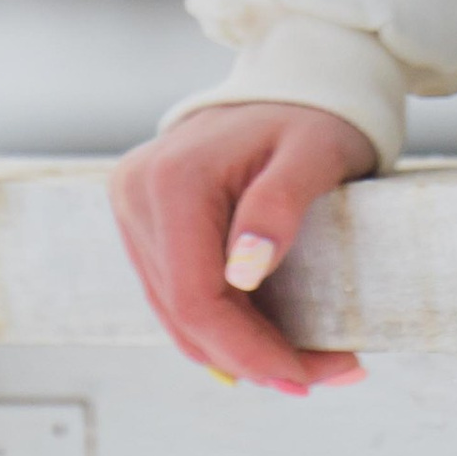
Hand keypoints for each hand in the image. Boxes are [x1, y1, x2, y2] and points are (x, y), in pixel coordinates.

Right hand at [110, 101, 375, 394]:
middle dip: (252, 358)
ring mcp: (133, 206)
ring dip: (236, 349)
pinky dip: (219, 322)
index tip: (307, 377)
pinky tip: (264, 336)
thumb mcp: (314, 153)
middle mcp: (138, 194)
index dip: (247, 350)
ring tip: (303, 365)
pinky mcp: (141, 217)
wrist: (290, 78)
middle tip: (323, 377)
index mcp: (174, 180)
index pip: (197, 299)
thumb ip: (279, 205)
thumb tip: (243, 272)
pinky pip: (173, 292)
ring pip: (176, 313)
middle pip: (185, 314)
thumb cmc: (311, 114)